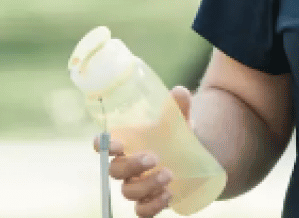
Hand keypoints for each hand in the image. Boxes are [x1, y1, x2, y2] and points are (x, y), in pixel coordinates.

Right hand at [92, 86, 194, 217]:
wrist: (195, 157)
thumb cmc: (177, 135)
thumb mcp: (180, 119)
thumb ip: (178, 106)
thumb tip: (179, 92)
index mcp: (127, 143)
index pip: (103, 145)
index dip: (103, 146)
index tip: (117, 144)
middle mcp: (127, 166)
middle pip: (114, 171)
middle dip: (132, 165)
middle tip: (154, 158)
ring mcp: (137, 185)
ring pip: (128, 192)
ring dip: (146, 185)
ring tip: (169, 175)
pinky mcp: (150, 201)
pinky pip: (141, 211)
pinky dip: (153, 205)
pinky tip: (169, 194)